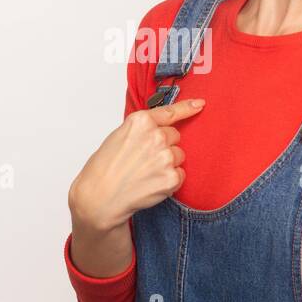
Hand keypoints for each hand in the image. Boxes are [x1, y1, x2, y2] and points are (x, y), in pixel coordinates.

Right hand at [68, 98, 205, 233]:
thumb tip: (160, 129)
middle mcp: (156, 136)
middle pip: (175, 136)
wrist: (100, 196)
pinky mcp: (172, 177)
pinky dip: (170, 180)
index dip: (188, 107)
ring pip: (179, 156)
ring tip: (146, 173)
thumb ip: (142, 129)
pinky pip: (180, 175)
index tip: (200, 104)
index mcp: (141, 121)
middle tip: (144, 159)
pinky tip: (151, 184)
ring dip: (168, 164)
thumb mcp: (119, 136)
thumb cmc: (104, 168)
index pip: (170, 112)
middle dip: (165, 146)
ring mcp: (166, 157)